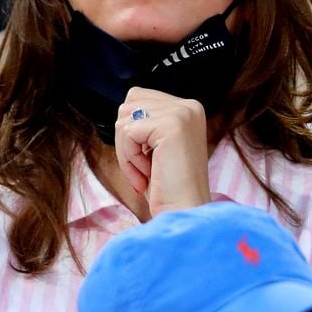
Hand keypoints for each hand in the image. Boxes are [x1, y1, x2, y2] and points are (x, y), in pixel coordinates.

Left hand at [115, 86, 210, 215]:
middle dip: (126, 140)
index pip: (137, 97)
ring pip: (125, 118)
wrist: (185, 215)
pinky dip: (129, 158)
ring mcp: (182, 113)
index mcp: (188, 108)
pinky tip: (148, 174)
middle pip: (128, 104)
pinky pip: (128, 132)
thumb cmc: (168, 187)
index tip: (148, 159)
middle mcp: (189, 106)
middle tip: (144, 168)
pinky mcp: (172, 125)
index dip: (131, 131)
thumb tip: (123, 107)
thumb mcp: (157, 145)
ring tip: (147, 172)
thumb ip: (146, 121)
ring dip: (127, 151)